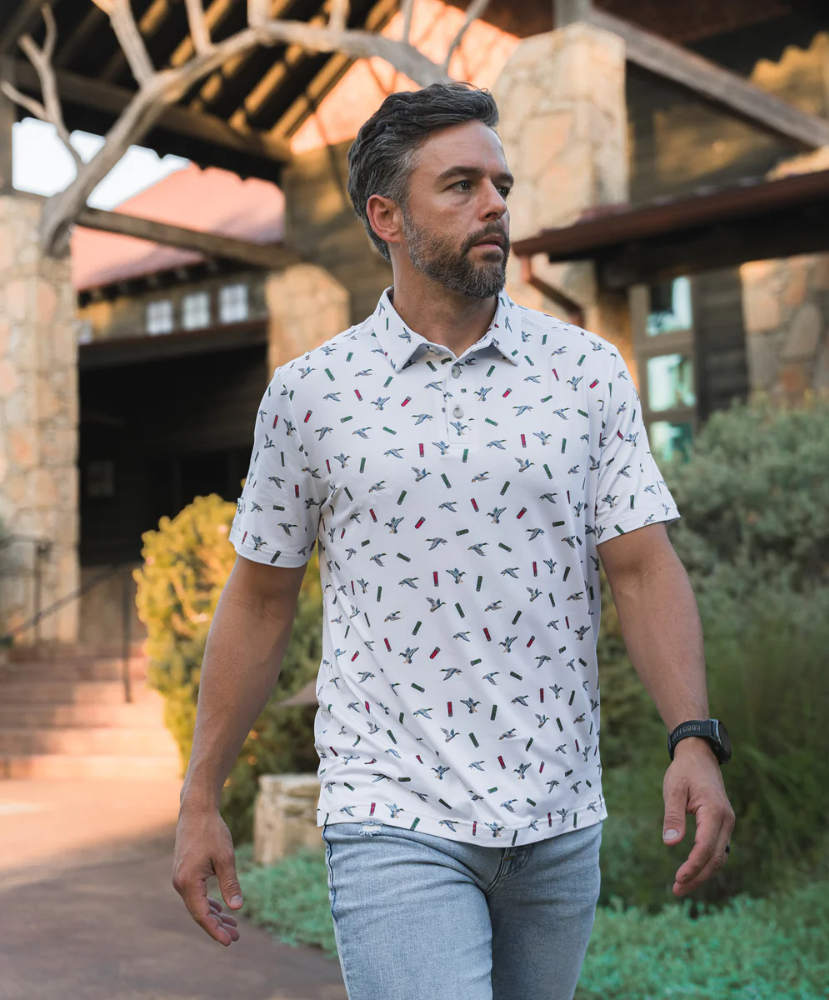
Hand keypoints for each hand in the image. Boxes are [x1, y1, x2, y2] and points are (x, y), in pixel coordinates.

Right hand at [172, 802, 243, 945]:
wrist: (196, 811)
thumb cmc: (211, 832)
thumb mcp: (225, 858)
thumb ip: (230, 883)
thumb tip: (237, 907)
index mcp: (188, 882)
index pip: (202, 915)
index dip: (215, 930)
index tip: (229, 941)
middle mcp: (180, 883)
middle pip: (199, 912)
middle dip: (217, 926)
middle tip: (236, 937)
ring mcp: (181, 878)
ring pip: (198, 904)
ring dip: (214, 915)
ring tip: (233, 926)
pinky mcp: (185, 872)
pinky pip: (196, 894)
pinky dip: (209, 903)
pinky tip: (220, 909)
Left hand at [662, 738, 735, 897]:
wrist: (699, 755)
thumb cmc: (684, 771)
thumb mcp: (674, 789)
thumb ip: (672, 815)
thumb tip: (670, 843)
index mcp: (715, 812)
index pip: (705, 848)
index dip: (692, 866)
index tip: (678, 879)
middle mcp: (726, 820)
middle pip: (715, 858)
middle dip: (697, 877)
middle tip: (677, 891)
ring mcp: (727, 823)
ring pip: (719, 857)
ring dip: (702, 873)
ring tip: (682, 886)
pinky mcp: (723, 824)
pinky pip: (718, 849)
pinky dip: (707, 863)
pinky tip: (693, 872)